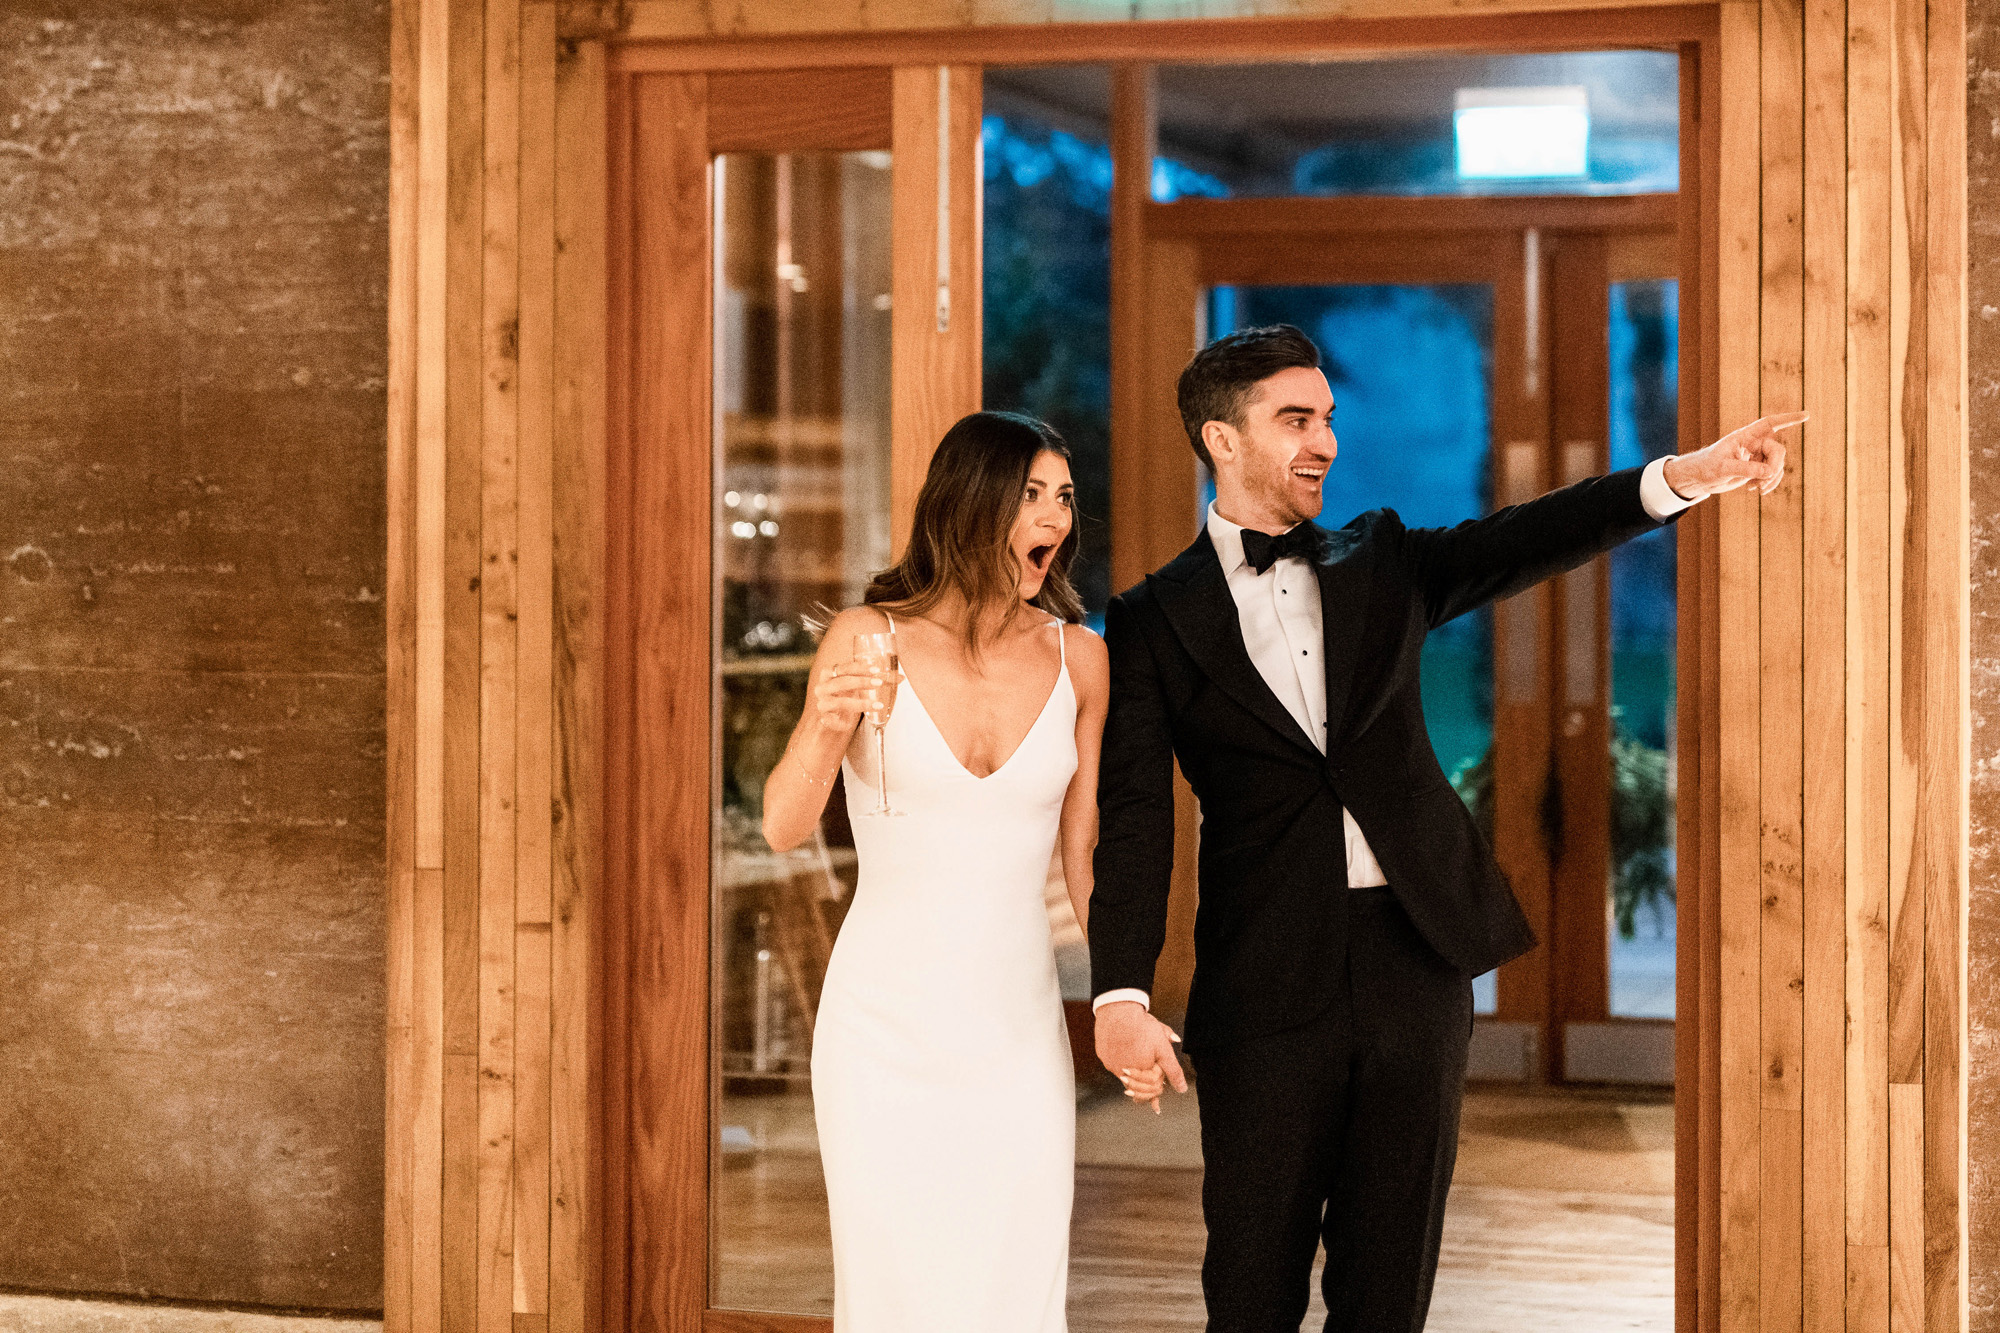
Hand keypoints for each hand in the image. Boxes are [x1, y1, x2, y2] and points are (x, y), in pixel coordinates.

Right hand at [812, 658, 889, 735]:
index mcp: (830, 673)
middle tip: (879, 683)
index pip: (844, 667)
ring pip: (839, 702)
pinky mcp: (823, 718)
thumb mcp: (860, 686)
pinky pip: (830, 720)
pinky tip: (848, 725)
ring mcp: (821, 703)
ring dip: (859, 704)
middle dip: (861, 682)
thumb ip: (878, 680)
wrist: (832, 717)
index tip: (877, 669)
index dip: (860, 668)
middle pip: (841, 682)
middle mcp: (822, 687)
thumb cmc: (847, 696)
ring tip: (878, 705)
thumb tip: (901, 678)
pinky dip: (840, 723)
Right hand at [1095, 1001, 1185, 1114]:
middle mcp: (1124, 1072)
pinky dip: (1119, 1059)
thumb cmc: (1142, 1027)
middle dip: (1142, 1090)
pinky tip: (1124, 1050)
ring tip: (1135, 1065)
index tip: (1156, 1105)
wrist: (1119, 1009)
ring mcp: (1111, 1064)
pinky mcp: (1103, 1055)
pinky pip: (1112, 1062)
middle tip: (1143, 1096)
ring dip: (1130, 1074)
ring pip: (1123, 1074)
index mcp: (1142, 1071)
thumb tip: (1182, 1088)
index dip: (1155, 1095)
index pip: (1148, 1091)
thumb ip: (1173, 1071)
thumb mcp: (1163, 1048)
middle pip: (1135, 1086)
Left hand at [1661, 412, 1806, 501]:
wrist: (1700, 478)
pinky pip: (1773, 473)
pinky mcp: (1757, 468)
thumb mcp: (1723, 469)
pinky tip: (1756, 490)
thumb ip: (1746, 469)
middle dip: (1774, 467)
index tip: (1807, 415)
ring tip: (1755, 488)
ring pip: (1777, 464)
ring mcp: (1757, 456)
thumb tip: (1769, 471)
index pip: (1769, 424)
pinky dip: (1768, 483)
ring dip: (1770, 478)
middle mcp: (1753, 444)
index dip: (1788, 419)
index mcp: (1744, 437)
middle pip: (1777, 451)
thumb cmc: (1707, 468)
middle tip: (1762, 482)